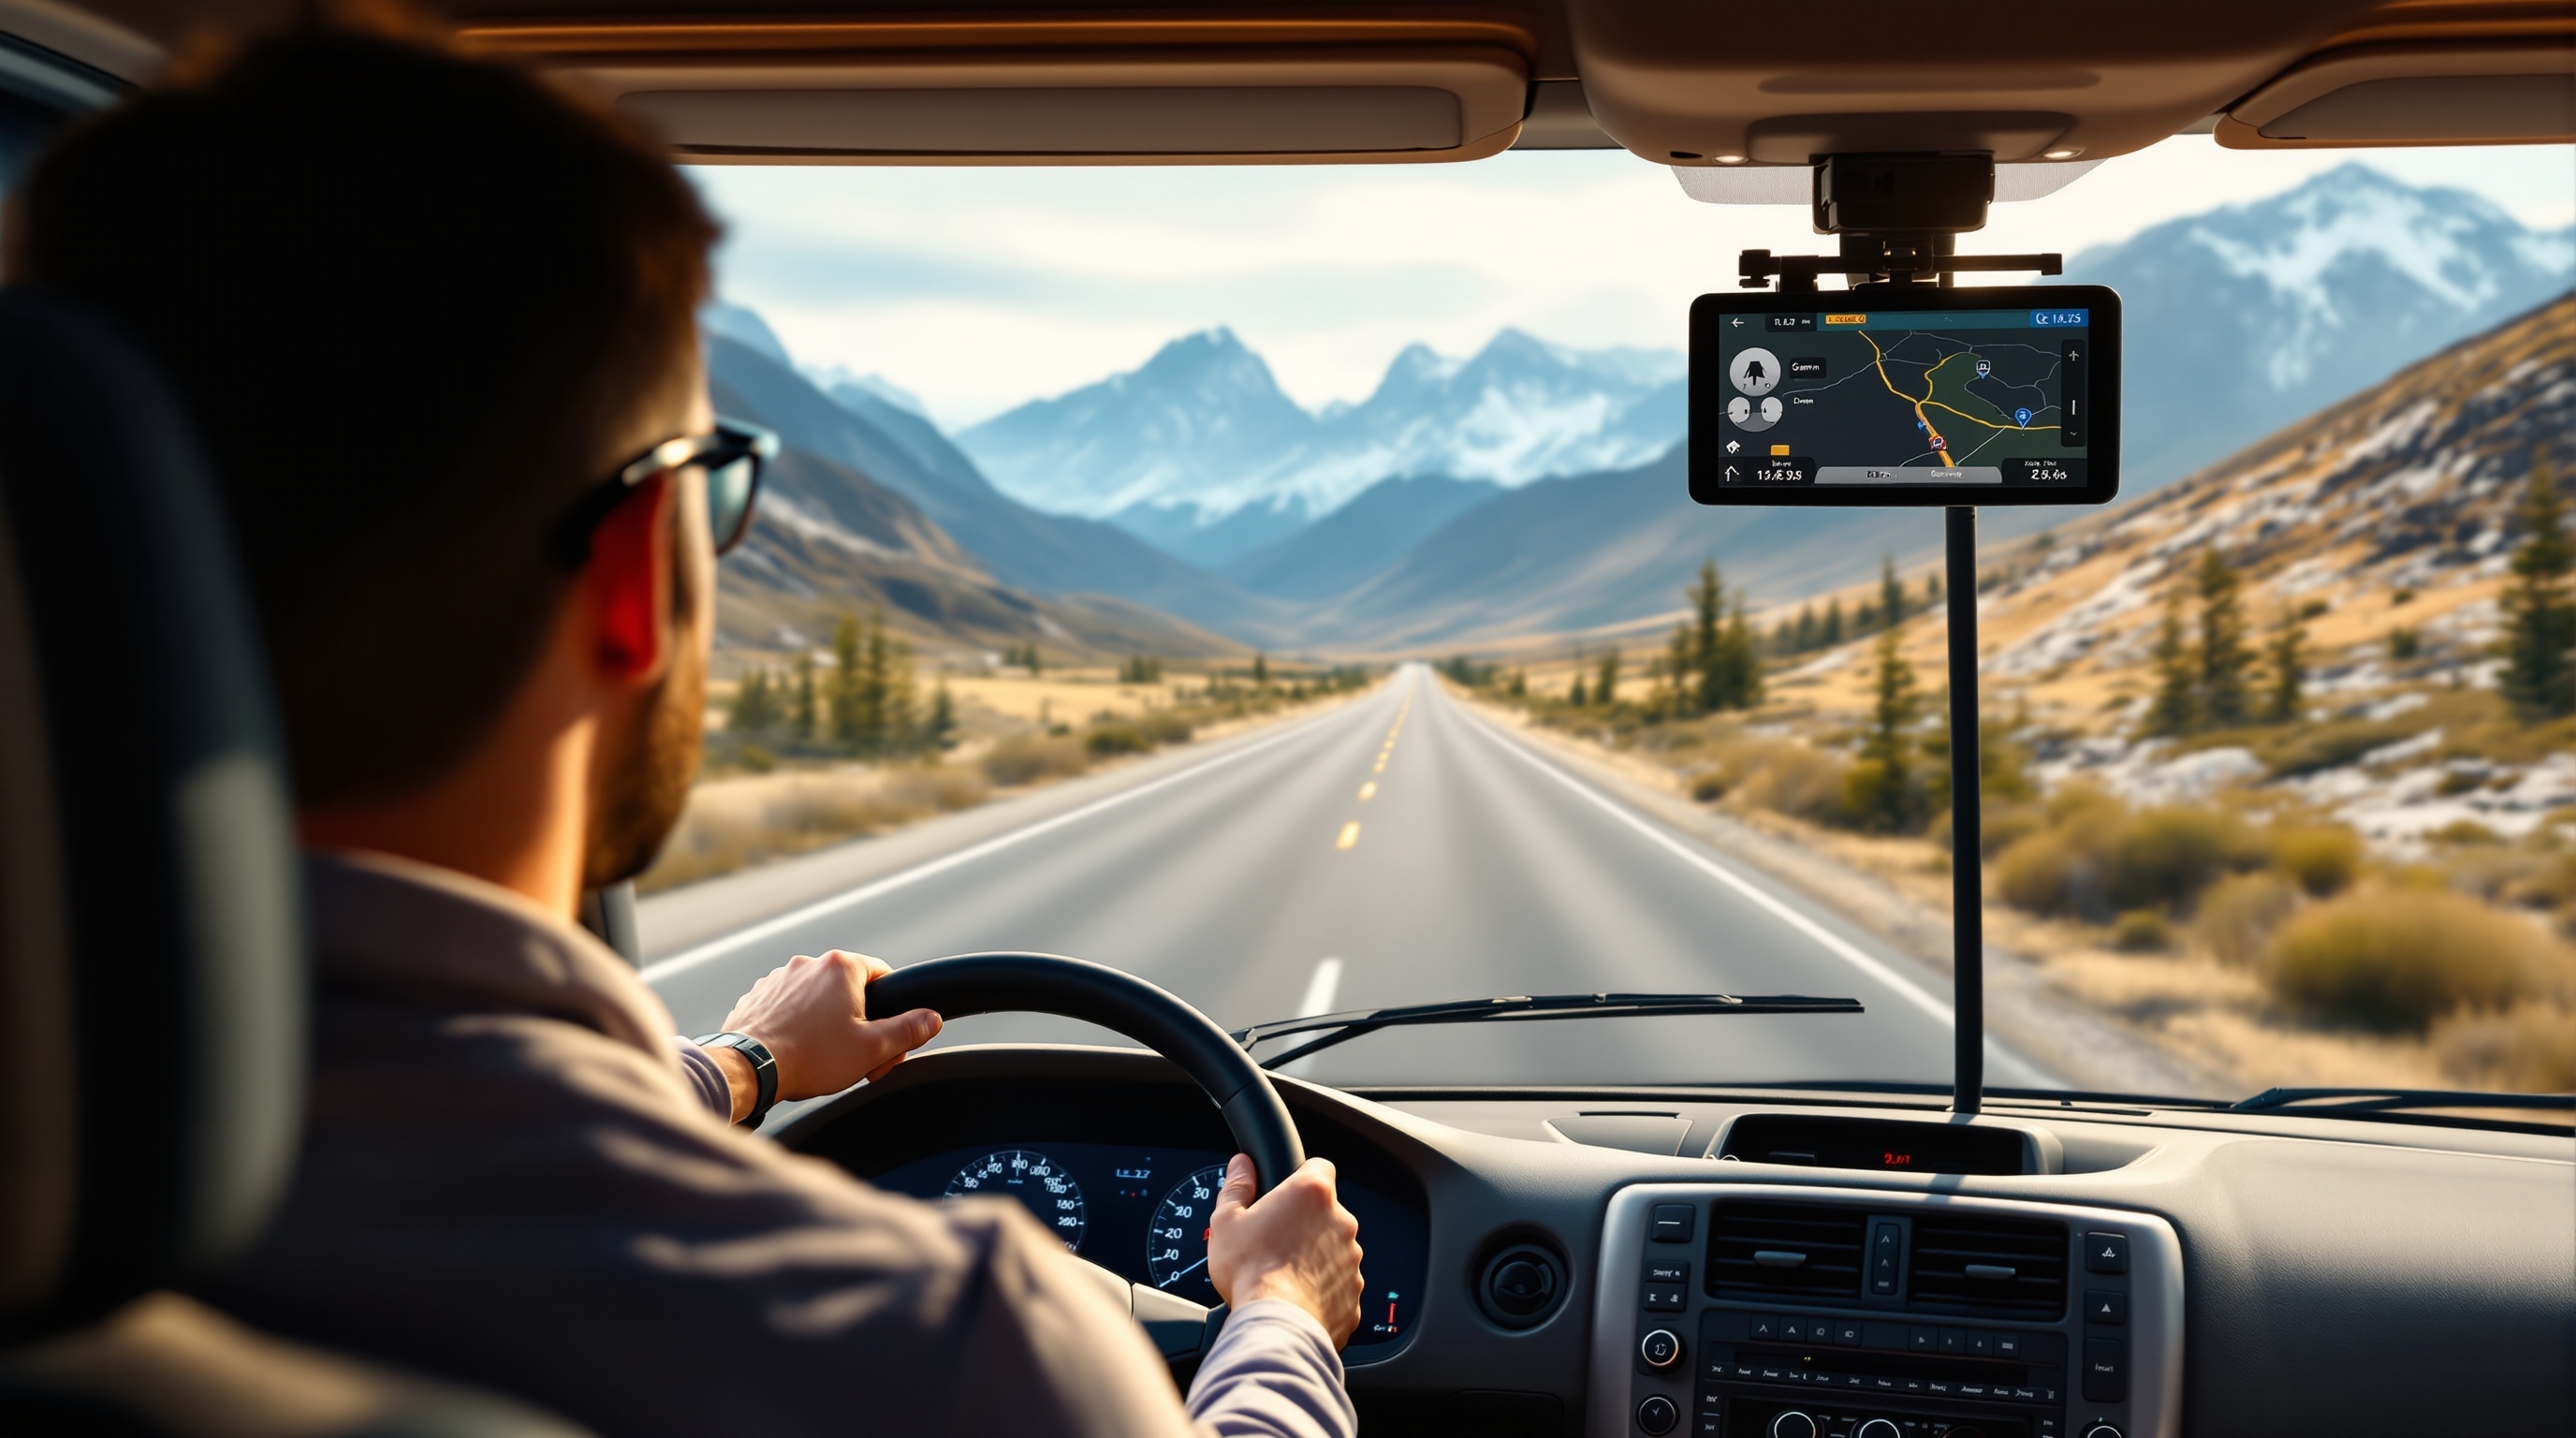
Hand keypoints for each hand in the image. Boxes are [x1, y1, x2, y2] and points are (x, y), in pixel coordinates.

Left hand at [711, 950, 939, 1117]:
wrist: (749, 1068)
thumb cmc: (811, 1057)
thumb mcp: (873, 1048)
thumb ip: (908, 1029)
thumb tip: (931, 1018)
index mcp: (841, 967)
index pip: (883, 975)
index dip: (892, 1011)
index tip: (886, 1039)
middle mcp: (808, 964)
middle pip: (849, 991)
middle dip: (858, 1024)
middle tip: (857, 1060)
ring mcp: (778, 979)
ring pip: (817, 1000)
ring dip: (826, 1025)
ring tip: (822, 1059)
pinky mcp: (757, 997)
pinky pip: (788, 1008)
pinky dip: (796, 1026)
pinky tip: (796, 1053)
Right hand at [1206, 1154, 1362, 1345]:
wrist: (1275, 1325)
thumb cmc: (1250, 1271)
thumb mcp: (1226, 1221)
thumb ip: (1237, 1186)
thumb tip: (1241, 1165)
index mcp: (1312, 1194)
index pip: (1319, 1167)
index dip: (1301, 1177)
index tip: (1286, 1193)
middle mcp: (1341, 1222)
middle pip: (1326, 1212)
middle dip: (1305, 1223)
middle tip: (1275, 1241)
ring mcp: (1351, 1259)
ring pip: (1334, 1249)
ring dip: (1315, 1257)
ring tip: (1283, 1274)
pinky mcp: (1354, 1293)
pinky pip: (1338, 1284)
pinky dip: (1322, 1288)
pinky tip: (1296, 1296)